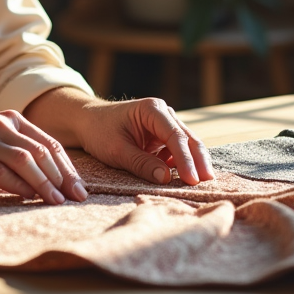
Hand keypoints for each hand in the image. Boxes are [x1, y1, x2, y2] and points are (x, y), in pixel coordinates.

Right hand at [0, 110, 88, 203]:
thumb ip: (19, 150)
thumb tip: (54, 177)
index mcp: (10, 119)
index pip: (48, 143)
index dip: (67, 168)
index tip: (79, 189)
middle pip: (40, 151)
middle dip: (62, 177)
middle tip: (76, 198)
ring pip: (23, 160)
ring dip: (44, 183)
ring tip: (56, 201)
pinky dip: (18, 186)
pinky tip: (29, 198)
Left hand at [75, 97, 214, 185]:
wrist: (87, 122)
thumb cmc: (99, 132)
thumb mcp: (116, 151)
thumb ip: (141, 164)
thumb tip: (166, 179)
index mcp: (152, 110)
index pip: (175, 136)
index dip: (185, 159)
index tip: (192, 179)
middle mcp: (163, 113)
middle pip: (188, 138)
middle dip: (198, 161)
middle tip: (206, 182)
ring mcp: (165, 124)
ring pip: (187, 144)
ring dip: (193, 163)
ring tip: (201, 183)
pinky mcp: (163, 136)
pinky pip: (177, 150)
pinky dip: (182, 164)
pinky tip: (184, 177)